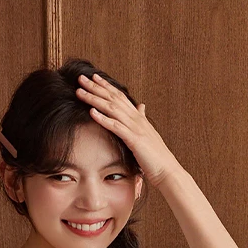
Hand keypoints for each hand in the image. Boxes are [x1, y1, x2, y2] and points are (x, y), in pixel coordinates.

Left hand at [75, 73, 180, 187]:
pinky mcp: (134, 140)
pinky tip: (91, 112)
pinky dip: (103, 118)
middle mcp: (137, 118)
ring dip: (95, 99)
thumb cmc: (156, 156)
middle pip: (113, 98)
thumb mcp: (148, 133)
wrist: (167, 170)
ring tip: (80, 93)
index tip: (94, 77)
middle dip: (96, 87)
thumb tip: (141, 106)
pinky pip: (116, 127)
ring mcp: (136, 128)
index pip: (120, 96)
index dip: (106, 86)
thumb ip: (143, 118)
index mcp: (138, 117)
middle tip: (81, 78)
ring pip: (112, 109)